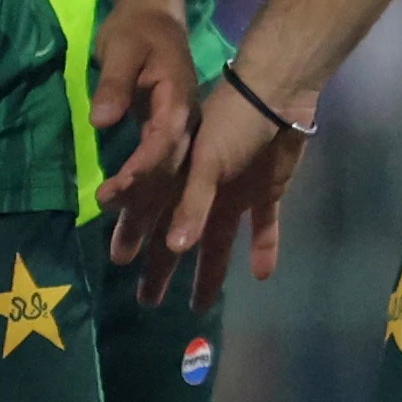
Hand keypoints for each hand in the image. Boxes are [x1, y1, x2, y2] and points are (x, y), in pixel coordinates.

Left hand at [90, 0, 197, 261]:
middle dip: (144, 221)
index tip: (110, 197)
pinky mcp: (181, 145)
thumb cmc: (138, 31)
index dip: (136, 173)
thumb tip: (100, 119)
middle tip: (120, 259)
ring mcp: (187, 139)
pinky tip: (164, 250)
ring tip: (128, 265)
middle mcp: (187, 130)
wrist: (157, 19)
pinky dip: (169, 216)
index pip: (157, 146)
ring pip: (171, 192)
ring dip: (151, 229)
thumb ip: (113, 83)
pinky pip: (175, 186)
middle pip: (167, 182)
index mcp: (176, 106)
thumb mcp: (121, 48)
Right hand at [154, 64, 308, 307]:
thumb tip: (174, 248)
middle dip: (165, 268)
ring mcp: (235, 193)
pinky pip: (263, 227)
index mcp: (181, 176)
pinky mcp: (266, 193)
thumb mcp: (207, 160)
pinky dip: (263, 249)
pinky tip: (261, 275)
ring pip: (218, 241)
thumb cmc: (234, 121)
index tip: (120, 264)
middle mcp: (203, 190)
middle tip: (148, 302)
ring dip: (210, 271)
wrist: (281, 95)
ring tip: (199, 306)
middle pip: (181, 236)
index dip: (137, 238)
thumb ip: (192, 203)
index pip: (152, 214)